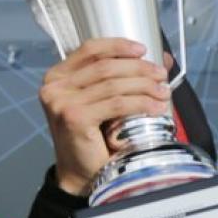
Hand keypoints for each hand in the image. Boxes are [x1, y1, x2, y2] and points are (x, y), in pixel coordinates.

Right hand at [38, 39, 169, 195]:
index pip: (89, 49)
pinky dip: (141, 103)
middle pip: (105, 66)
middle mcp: (54, 87)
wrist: (82, 171)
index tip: (143, 50)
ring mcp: (61, 103)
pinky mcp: (74, 118)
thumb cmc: (93, 136)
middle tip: (161, 77)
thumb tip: (162, 59)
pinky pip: (116, 103)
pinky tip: (155, 107)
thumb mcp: (104, 100)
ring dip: (144, 86)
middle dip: (139, 69)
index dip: (118, 45)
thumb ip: (125, 77)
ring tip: (162, 93)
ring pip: (114, 84)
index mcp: (57, 77)